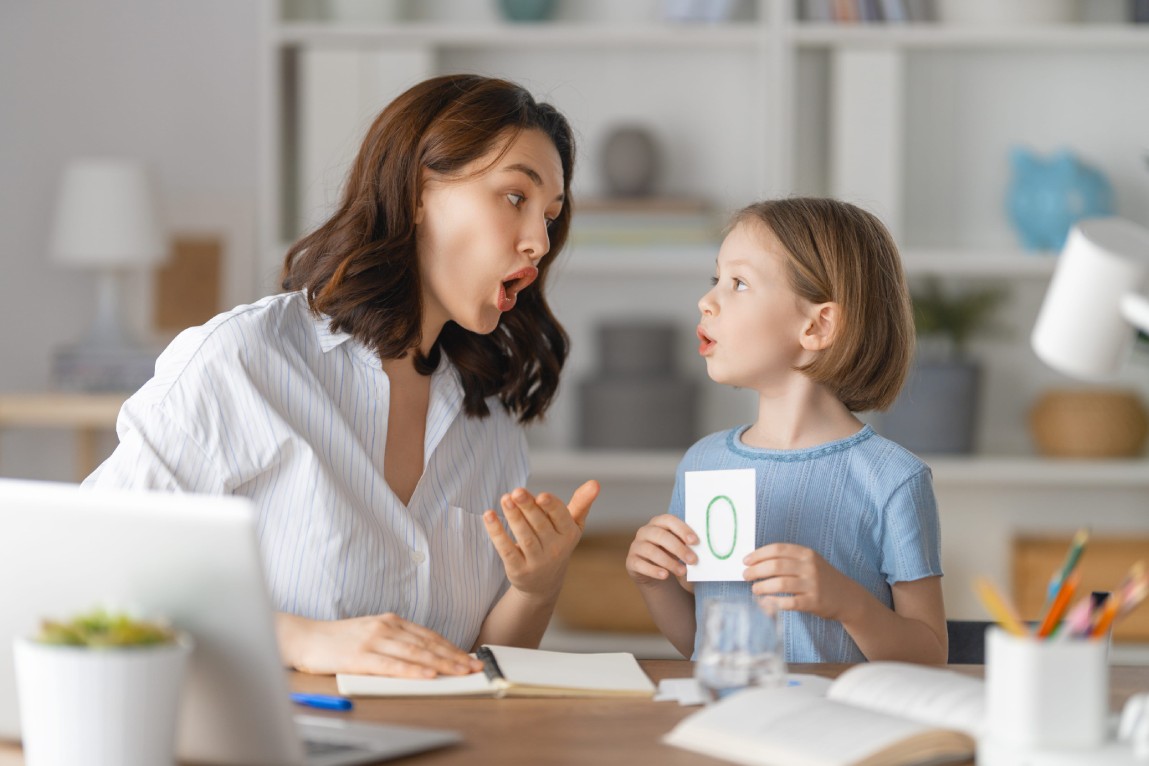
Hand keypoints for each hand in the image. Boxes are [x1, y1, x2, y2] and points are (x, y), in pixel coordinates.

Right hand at [277, 612, 483, 677]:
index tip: (470, 658)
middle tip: (474, 667)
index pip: (429, 636)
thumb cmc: (338, 640)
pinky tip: (428, 676)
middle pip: (427, 644)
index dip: (451, 647)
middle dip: (453, 656)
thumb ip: (396, 641)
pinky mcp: (360, 656)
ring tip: (460, 672)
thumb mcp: (372, 633)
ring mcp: (373, 640)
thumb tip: (426, 656)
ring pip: (414, 653)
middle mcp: (385, 627)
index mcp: (391, 620)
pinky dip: (412, 670)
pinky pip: (391, 665)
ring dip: (441, 664)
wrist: (304, 638)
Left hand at [482, 480, 599, 599]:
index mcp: (569, 534)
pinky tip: (489, 516)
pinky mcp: (518, 570)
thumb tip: (595, 482)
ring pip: (524, 537)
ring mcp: (536, 562)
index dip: (552, 507)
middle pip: (540, 525)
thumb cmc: (557, 543)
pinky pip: (506, 550)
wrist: (544, 583)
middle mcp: (555, 549)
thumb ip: (581, 503)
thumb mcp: (572, 525)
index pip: (561, 518)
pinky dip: (497, 533)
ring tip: (505, 499)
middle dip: (528, 507)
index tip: (541, 496)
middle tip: (516, 491)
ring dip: (513, 517)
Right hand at [626, 514, 698, 589]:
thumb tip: (704, 549)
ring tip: (682, 571)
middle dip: (678, 548)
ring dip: (669, 562)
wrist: (657, 574)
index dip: (682, 529)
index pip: (669, 520)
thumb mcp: (681, 548)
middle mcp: (645, 531)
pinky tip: (665, 576)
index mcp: (659, 522)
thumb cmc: (673, 556)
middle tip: (693, 560)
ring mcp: (636, 546)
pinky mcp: (631, 561)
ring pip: (651, 550)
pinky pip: (641, 565)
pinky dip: (654, 570)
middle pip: (660, 535)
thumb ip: (688, 545)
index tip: (695, 541)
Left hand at [743, 543, 859, 621]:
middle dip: (756, 570)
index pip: (777, 549)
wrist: (848, 597)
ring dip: (762, 586)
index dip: (758, 554)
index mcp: (806, 553)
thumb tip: (756, 561)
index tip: (745, 560)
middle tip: (745, 575)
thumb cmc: (821, 578)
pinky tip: (766, 602)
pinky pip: (789, 602)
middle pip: (776, 565)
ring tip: (754, 589)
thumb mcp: (809, 562)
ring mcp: (812, 584)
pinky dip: (774, 602)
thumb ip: (788, 559)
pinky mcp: (814, 602)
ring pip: (780, 583)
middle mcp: (810, 567)